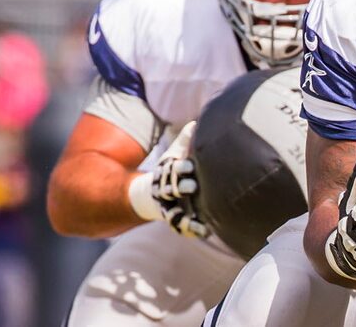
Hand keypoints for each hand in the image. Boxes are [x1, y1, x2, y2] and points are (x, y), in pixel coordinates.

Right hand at [128, 121, 208, 238]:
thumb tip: (195, 122)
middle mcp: (166, 191)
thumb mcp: (173, 155)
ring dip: (186, 217)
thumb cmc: (169, 170)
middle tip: (192, 187)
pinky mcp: (174, 219)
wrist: (151, 194)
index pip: (172, 170)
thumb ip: (184, 141)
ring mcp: (169, 206)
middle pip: (171, 189)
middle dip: (180, 187)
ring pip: (175, 213)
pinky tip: (205, 232)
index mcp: (167, 174)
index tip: (189, 166)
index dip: (179, 168)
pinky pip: (181, 227)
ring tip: (200, 223)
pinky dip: (191, 230)